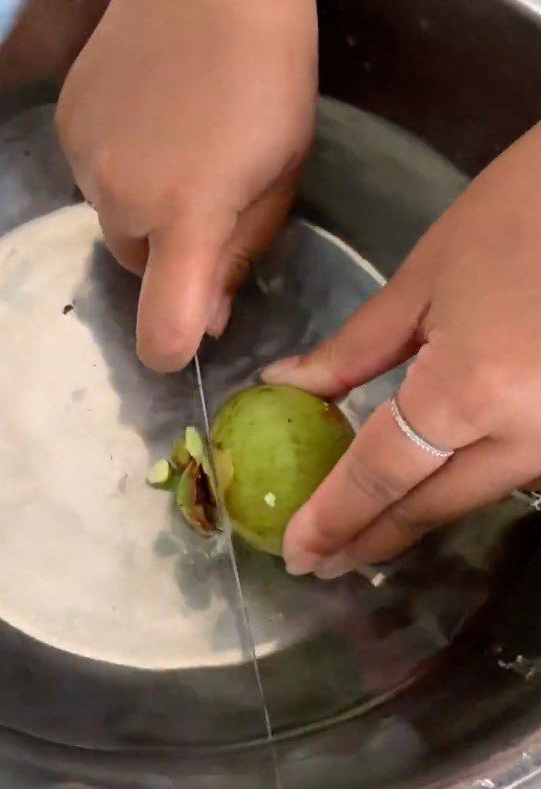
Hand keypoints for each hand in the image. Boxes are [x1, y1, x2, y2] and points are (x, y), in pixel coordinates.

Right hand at [57, 0, 317, 371]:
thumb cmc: (268, 79)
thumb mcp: (280, 179)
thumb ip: (238, 259)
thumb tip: (206, 325)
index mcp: (188, 216)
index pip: (162, 327)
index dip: (170, 350)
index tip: (184, 337)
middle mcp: (124, 200)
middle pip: (137, 267)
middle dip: (167, 254)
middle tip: (202, 198)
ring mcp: (84, 162)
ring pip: (113, 222)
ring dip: (141, 210)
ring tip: (174, 149)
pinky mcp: (63, 130)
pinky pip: (91, 179)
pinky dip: (117, 171)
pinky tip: (144, 125)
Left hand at [262, 122, 540, 578]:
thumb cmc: (523, 210)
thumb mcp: (424, 278)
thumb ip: (352, 349)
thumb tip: (287, 384)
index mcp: (471, 392)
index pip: (381, 476)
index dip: (333, 519)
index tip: (297, 553)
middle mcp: (525, 435)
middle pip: (431, 505)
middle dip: (370, 539)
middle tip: (321, 563)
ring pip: (473, 497)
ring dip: (412, 520)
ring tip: (360, 535)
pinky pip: (510, 473)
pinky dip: (459, 487)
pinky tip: (426, 490)